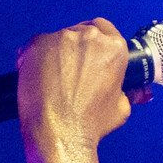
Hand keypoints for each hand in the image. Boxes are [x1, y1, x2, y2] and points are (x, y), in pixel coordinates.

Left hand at [16, 19, 136, 147]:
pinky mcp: (36, 44)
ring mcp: (61, 38)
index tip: (88, 52)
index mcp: (114, 47)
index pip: (104, 28)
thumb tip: (128, 91)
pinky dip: (34, 59)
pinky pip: (35, 47)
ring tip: (52, 80)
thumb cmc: (91, 124)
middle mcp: (89, 37)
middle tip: (69, 71)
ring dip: (55, 54)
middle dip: (75, 48)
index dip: (95, 41)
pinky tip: (37, 79)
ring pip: (57, 40)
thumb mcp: (121, 108)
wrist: (61, 133)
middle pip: (80, 32)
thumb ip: (125, 91)